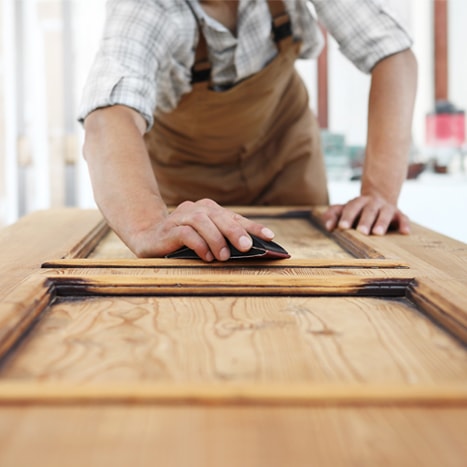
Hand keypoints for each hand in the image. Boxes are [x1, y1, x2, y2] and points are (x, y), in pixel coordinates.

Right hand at [128, 198, 275, 260]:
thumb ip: (224, 241)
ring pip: (202, 221)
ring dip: (215, 239)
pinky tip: (206, 257)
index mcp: (209, 210)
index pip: (235, 217)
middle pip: (219, 216)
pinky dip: (198, 244)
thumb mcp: (206, 241)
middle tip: (247, 247)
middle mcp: (196, 209)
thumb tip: (250, 250)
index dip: (253, 226)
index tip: (270, 237)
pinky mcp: (168, 229)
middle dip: (235, 231)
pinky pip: (185, 233)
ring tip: (224, 257)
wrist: (148, 239)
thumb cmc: (183, 242)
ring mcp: (180, 217)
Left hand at [321, 194, 409, 235]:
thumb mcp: (343, 210)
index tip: (342, 226)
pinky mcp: (399, 214)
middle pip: (369, 211)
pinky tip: (405, 232)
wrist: (378, 199)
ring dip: (382, 223)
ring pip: (385, 214)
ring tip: (378, 233)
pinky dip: (404, 224)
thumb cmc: (357, 210)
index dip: (347, 217)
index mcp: (358, 202)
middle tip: (361, 232)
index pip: (351, 208)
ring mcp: (386, 208)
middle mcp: (373, 203)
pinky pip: (403, 218)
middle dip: (365, 221)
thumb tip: (328, 226)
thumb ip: (333, 215)